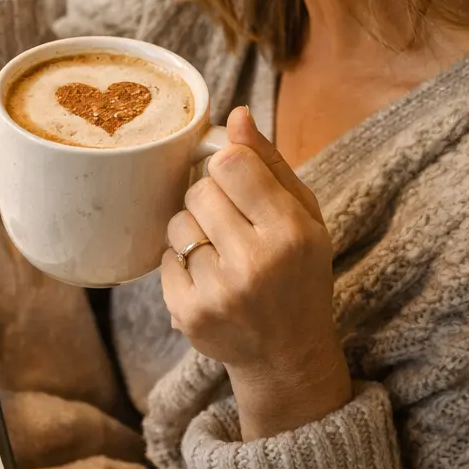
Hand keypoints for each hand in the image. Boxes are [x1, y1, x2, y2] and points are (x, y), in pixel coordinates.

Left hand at [161, 106, 351, 438]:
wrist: (287, 354)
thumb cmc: (298, 273)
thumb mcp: (304, 216)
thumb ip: (269, 163)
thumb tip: (235, 114)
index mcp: (290, 233)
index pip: (231, 163)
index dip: (228, 165)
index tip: (237, 179)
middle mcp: (255, 264)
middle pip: (199, 191)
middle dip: (210, 198)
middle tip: (232, 222)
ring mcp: (218, 292)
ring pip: (177, 222)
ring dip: (193, 229)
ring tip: (222, 252)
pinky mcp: (187, 312)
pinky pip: (164, 258)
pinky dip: (182, 261)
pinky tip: (210, 278)